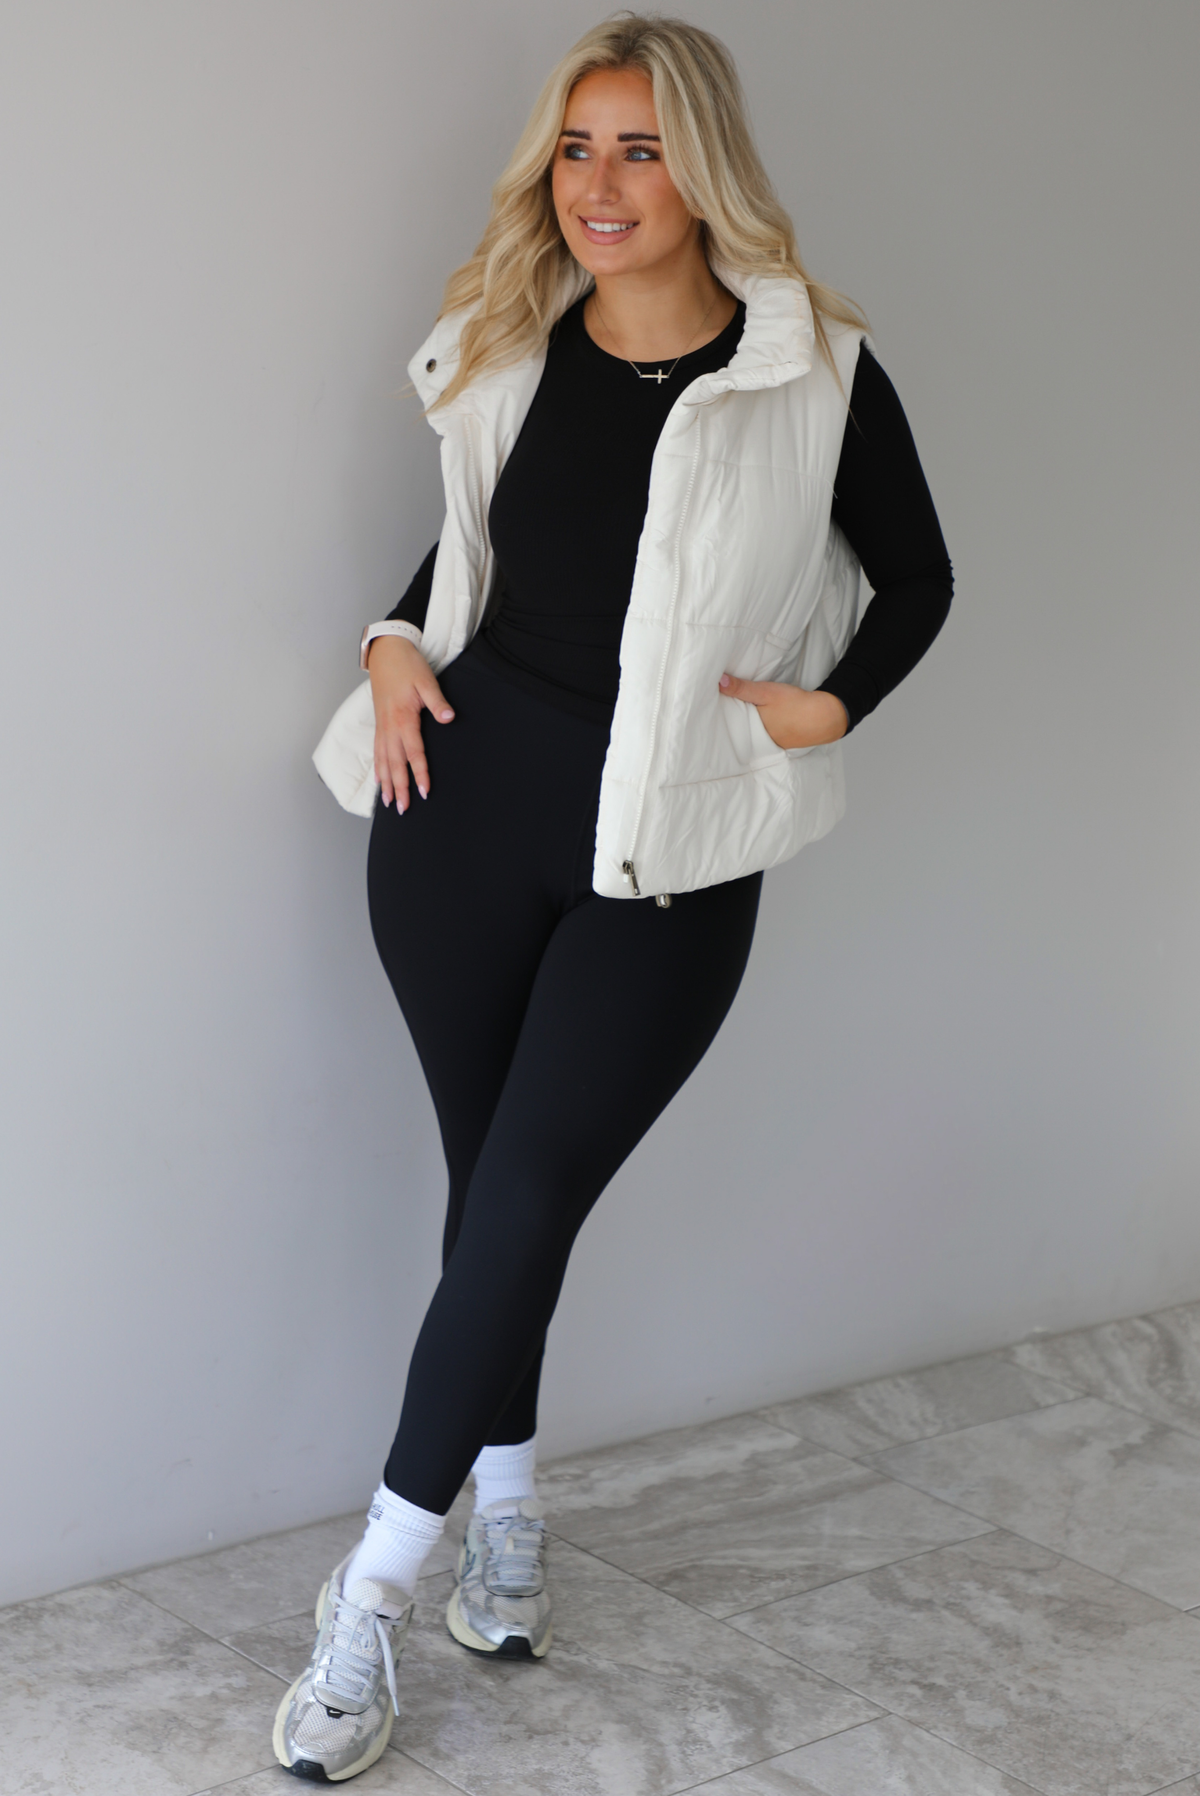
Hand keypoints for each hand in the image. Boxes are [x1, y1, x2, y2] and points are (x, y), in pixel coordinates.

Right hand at [367, 635, 454, 810]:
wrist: (386, 651)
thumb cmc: (407, 666)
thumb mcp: (427, 681)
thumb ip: (438, 702)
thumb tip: (449, 718)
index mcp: (403, 718)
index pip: (413, 753)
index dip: (419, 773)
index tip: (424, 792)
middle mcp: (389, 726)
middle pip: (395, 763)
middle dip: (399, 787)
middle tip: (404, 809)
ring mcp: (382, 726)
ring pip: (383, 760)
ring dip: (386, 783)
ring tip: (389, 803)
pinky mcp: (379, 723)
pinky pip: (376, 751)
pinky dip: (377, 768)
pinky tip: (379, 781)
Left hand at [718, 673, 848, 747]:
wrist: (825, 717)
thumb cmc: (795, 706)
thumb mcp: (765, 692)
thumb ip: (742, 688)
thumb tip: (718, 682)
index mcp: (750, 730)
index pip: (727, 722)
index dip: (717, 713)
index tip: (706, 704)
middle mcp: (757, 740)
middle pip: (737, 727)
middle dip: (728, 718)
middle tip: (714, 706)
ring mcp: (769, 741)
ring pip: (750, 729)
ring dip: (744, 720)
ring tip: (732, 709)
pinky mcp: (780, 738)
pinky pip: (763, 730)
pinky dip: (758, 723)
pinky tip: (758, 715)